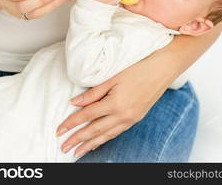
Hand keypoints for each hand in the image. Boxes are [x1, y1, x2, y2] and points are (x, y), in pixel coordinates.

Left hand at [56, 48, 174, 157]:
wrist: (162, 70)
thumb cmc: (138, 69)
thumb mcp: (113, 78)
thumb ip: (93, 93)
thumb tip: (75, 103)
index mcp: (115, 103)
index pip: (87, 116)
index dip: (71, 123)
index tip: (59, 130)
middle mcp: (122, 115)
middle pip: (94, 130)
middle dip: (77, 140)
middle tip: (64, 147)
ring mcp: (130, 119)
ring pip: (106, 136)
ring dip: (90, 145)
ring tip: (77, 152)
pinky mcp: (135, 119)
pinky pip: (117, 133)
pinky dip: (105, 140)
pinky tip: (98, 143)